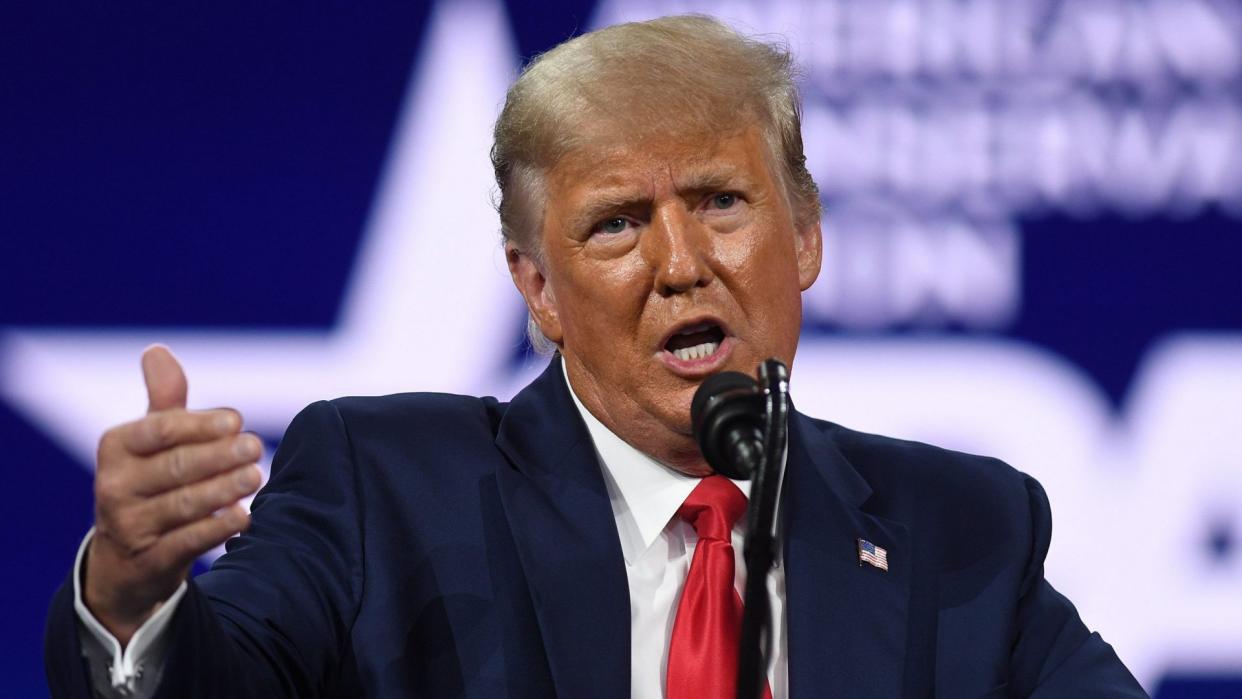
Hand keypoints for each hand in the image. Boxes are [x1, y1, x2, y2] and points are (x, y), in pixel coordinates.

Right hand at [83, 345, 261, 644]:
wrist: (126, 560)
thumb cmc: (149, 483)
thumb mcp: (151, 442)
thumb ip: (165, 401)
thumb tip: (157, 350)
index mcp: (116, 447)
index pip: (159, 430)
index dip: (198, 425)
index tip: (236, 420)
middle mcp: (114, 485)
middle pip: (175, 467)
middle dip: (218, 456)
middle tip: (256, 447)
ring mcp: (129, 525)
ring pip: (182, 505)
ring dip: (223, 490)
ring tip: (255, 477)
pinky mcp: (149, 560)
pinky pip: (186, 542)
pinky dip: (216, 529)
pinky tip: (244, 517)